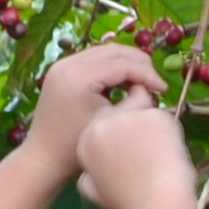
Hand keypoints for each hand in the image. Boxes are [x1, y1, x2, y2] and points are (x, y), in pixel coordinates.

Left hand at [28, 43, 162, 168]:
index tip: (164, 88)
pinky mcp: (61, 71)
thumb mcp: (111, 123)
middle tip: (156, 81)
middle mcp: (67, 64)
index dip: (147, 74)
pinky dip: (111, 67)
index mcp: (79, 77)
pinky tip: (124, 83)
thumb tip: (148, 87)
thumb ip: (134, 99)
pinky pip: (93, 60)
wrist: (44, 158)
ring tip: (143, 81)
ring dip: (126, 63)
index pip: (122, 65)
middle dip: (139, 63)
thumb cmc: (77, 148)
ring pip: (104, 52)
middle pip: (113, 50)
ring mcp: (61, 65)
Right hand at [72, 92, 198, 208]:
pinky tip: (170, 153)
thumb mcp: (96, 194)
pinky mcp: (153, 115)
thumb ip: (88, 177)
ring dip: (152, 128)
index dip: (121, 139)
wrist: (158, 205)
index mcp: (85, 141)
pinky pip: (163, 117)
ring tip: (158, 157)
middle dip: (136, 127)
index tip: (133, 157)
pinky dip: (170, 132)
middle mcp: (101, 124)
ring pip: (143, 111)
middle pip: (122, 112)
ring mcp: (128, 117)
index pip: (103, 125)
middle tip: (150, 154)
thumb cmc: (130, 203)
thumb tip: (88, 172)